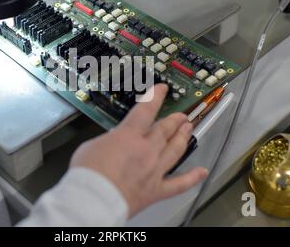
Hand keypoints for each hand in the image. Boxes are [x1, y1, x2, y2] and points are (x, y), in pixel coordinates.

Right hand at [71, 84, 208, 216]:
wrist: (93, 199)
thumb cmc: (88, 175)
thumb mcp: (92, 146)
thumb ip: (107, 141)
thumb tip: (111, 142)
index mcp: (129, 136)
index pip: (147, 109)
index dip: (156, 96)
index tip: (162, 90)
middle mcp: (146, 150)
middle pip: (166, 129)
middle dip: (175, 120)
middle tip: (181, 115)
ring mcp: (154, 170)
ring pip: (176, 149)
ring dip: (184, 137)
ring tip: (189, 129)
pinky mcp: (156, 190)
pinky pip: (179, 184)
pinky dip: (192, 178)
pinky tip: (201, 172)